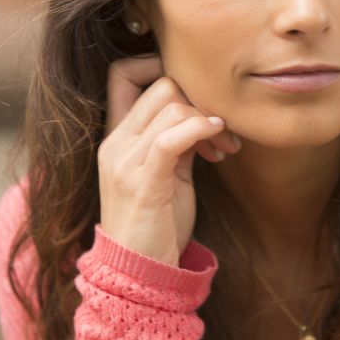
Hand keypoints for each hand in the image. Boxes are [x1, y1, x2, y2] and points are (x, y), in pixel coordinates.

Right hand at [97, 53, 240, 265]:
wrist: (140, 274)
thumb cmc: (157, 225)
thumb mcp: (168, 174)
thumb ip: (177, 140)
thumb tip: (205, 114)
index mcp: (115, 137)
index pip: (122, 72)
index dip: (159, 66)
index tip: (196, 93)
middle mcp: (114, 143)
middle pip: (160, 85)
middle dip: (201, 99)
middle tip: (223, 130)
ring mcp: (124, 162)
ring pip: (171, 105)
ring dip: (210, 119)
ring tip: (225, 147)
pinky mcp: (142, 182)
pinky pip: (171, 137)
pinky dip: (201, 129)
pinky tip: (220, 143)